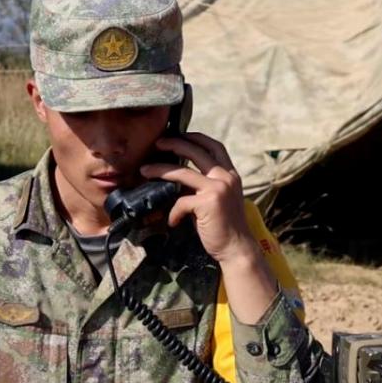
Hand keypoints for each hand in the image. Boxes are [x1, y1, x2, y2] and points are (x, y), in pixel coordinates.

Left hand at [140, 133, 276, 324]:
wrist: (236, 248)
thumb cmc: (223, 225)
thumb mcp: (216, 199)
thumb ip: (201, 186)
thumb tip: (175, 179)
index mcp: (230, 174)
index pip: (214, 146)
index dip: (195, 137)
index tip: (178, 134)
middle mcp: (226, 177)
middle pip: (196, 151)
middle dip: (174, 143)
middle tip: (157, 143)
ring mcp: (218, 189)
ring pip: (182, 173)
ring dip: (160, 170)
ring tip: (145, 170)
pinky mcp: (208, 203)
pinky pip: (181, 202)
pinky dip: (173, 212)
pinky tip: (173, 221)